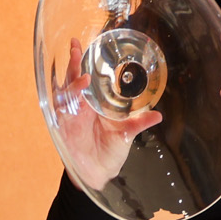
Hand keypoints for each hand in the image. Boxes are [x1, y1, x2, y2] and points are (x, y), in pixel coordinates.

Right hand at [51, 30, 157, 191]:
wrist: (98, 174)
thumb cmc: (109, 153)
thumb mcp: (127, 135)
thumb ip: (140, 123)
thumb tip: (158, 115)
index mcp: (92, 103)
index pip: (85, 77)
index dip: (83, 62)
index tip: (84, 45)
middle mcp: (79, 107)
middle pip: (72, 79)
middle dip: (73, 63)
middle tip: (76, 47)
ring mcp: (70, 116)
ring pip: (65, 92)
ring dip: (72, 82)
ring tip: (84, 75)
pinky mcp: (64, 128)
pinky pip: (62, 110)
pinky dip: (68, 101)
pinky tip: (78, 95)